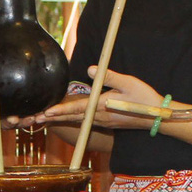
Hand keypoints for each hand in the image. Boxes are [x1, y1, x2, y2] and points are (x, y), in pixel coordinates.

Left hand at [21, 67, 169, 129]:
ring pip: (76, 121)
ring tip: (41, 120)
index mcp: (103, 106)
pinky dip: (71, 120)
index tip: (46, 112)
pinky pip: (84, 122)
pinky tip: (63, 119)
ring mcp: (102, 122)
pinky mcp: (105, 123)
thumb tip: (90, 68)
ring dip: (59, 120)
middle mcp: (100, 117)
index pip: (77, 109)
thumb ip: (108, 75)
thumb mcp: (129, 82)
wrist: (157, 117)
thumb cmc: (144, 98)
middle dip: (53, 118)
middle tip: (33, 119)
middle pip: (72, 117)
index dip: (61, 111)